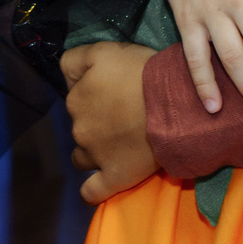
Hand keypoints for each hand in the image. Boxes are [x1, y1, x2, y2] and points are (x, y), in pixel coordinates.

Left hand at [60, 42, 161, 204]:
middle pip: (80, 124)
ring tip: (120, 144)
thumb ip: (75, 60)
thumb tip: (66, 79)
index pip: (73, 93)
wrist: (176, 103)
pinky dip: (91, 191)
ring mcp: (95, 155)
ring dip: (94, 151)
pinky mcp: (114, 177)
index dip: (91, 91)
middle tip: (125, 114)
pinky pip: (92, 192)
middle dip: (96, 121)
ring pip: (82, 156)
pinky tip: (98, 184)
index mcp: (77, 97)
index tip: (112, 90)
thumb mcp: (106, 51)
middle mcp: (80, 127)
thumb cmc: (145, 73)